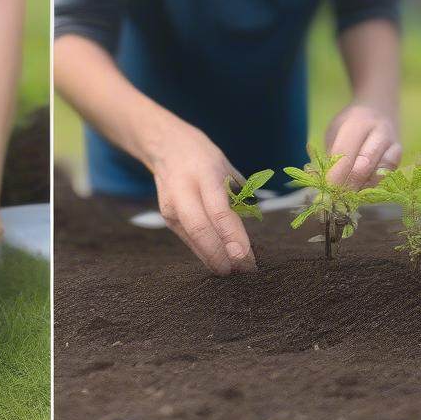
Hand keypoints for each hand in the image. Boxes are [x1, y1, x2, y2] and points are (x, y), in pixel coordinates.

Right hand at [146, 113, 255, 275]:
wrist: (165, 146)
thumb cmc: (203, 157)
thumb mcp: (224, 166)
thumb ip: (237, 195)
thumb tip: (255, 227)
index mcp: (203, 172)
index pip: (217, 209)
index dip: (231, 235)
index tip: (245, 255)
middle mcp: (183, 190)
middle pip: (200, 229)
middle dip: (222, 255)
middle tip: (244, 272)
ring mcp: (171, 205)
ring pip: (193, 239)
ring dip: (216, 259)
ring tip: (239, 273)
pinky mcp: (167, 218)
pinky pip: (189, 240)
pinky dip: (207, 254)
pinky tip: (223, 264)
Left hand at [324, 103, 400, 190]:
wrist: (381, 108)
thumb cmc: (351, 122)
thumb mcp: (335, 130)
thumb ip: (332, 153)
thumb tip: (324, 180)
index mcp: (357, 123)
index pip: (345, 154)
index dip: (336, 175)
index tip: (327, 189)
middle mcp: (379, 133)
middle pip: (364, 165)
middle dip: (349, 184)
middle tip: (337, 195)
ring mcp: (393, 145)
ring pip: (379, 173)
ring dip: (362, 187)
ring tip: (349, 192)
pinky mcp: (401, 156)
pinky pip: (388, 175)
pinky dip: (374, 184)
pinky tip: (363, 187)